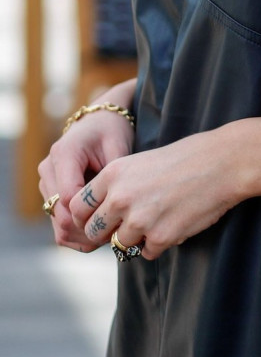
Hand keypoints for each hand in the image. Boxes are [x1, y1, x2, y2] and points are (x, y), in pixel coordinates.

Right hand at [39, 109, 134, 251]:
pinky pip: (58, 225)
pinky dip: (77, 234)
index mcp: (64, 154)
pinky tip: (99, 231)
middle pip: (60, 216)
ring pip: (58, 225)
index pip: (69, 198)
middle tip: (115, 232)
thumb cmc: (112, 132)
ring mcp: (46, 183)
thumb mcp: (118, 147)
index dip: (91, 214)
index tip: (115, 217)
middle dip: (88, 229)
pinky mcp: (49, 194)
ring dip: (83, 235)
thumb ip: (112, 178)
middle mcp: (48, 170)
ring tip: (109, 233)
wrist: (98, 122)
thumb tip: (114, 211)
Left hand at [68, 129, 242, 259]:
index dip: (86, 217)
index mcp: (113, 174)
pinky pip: (147, 253)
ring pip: (121, 244)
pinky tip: (175, 222)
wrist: (223, 163)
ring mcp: (140, 220)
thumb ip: (117, 186)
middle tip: (126, 224)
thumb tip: (101, 216)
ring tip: (160, 216)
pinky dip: (158, 243)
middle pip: (93, 231)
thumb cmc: (185, 159)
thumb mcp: (141, 162)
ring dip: (137, 237)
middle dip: (107, 232)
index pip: (77, 208)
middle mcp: (121, 198)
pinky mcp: (161, 237)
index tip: (99, 218)